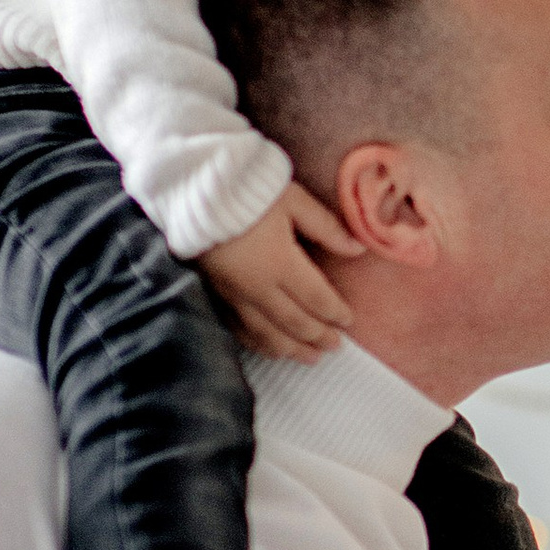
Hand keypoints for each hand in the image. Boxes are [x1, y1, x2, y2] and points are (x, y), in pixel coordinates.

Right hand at [198, 182, 361, 358]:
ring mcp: (233, 294)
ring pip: (266, 333)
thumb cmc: (247, 191)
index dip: (334, 313)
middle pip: (293, 321)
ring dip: (291, 348)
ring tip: (309, 358)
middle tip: (335, 347)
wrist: (191, 193)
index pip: (315, 298)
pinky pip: (238, 329)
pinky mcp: (214, 294)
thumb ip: (326, 227)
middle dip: (317, 336)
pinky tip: (269, 348)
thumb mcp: (294, 200)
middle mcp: (258, 286)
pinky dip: (258, 343)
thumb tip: (358, 249)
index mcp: (281, 263)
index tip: (348, 321)